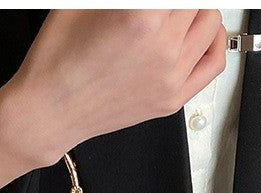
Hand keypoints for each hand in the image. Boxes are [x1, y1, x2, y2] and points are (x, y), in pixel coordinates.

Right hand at [0, 9, 226, 166]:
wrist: (47, 113)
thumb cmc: (56, 62)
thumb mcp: (82, 3)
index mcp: (142, 17)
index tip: (143, 3)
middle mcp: (163, 48)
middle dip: (172, 2)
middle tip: (156, 9)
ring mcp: (171, 77)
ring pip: (211, 22)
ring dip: (196, 9)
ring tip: (173, 13)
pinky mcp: (171, 99)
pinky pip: (214, 63)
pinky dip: (213, 41)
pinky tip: (197, 32)